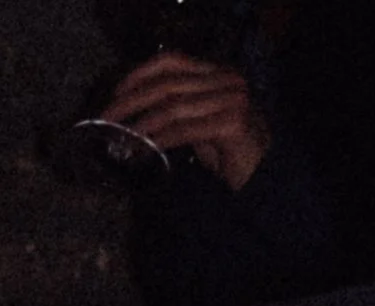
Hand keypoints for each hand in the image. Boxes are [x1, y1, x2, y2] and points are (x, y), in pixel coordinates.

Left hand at [100, 53, 270, 190]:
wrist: (265, 176)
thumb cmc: (230, 153)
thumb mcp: (200, 123)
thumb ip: (177, 110)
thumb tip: (137, 113)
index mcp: (217, 71)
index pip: (171, 59)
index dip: (140, 72)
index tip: (116, 91)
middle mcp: (226, 79)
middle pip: (167, 83)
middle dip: (132, 99)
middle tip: (108, 116)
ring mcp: (231, 99)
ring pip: (173, 106)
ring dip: (143, 123)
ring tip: (122, 136)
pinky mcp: (232, 124)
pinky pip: (185, 129)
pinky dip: (161, 139)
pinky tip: (146, 148)